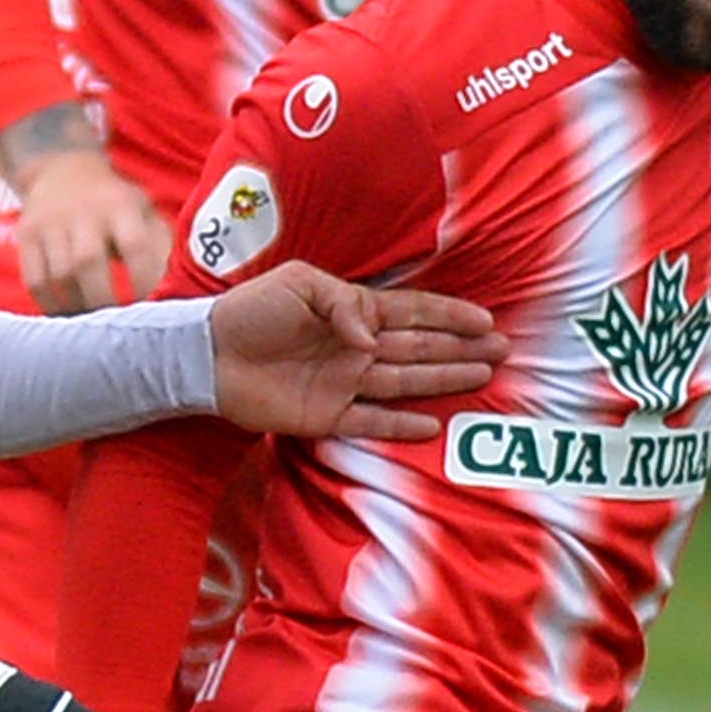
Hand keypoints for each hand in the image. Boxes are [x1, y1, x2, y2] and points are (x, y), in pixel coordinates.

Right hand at [14, 149, 170, 313]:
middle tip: (117, 324)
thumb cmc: (115, 204)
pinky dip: (51, 304)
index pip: (134, 244)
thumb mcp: (142, 211)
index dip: (143, 278)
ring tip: (94, 325)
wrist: (63, 171)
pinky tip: (68, 315)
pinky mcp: (26, 236)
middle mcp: (81, 210)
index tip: (150, 304)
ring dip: (78, 307)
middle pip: (88, 262)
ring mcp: (49, 222)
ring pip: (60, 275)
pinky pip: (35, 281)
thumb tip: (175, 287)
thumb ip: (160, 245)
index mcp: (119, 204)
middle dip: (105, 299)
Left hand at [209, 263, 504, 441]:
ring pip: (406, 381)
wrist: (208, 354)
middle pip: (420, 348)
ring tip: (482, 377)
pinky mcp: (327, 415)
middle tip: (502, 352)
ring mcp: (345, 382)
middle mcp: (357, 348)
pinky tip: (432, 426)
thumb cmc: (252, 311)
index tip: (486, 320)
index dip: (450, 316)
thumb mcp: (299, 285)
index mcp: (354, 311)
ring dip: (444, 379)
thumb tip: (371, 339)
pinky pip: (371, 422)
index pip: (413, 313)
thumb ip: (343, 306)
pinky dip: (400, 426)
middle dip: (461, 349)